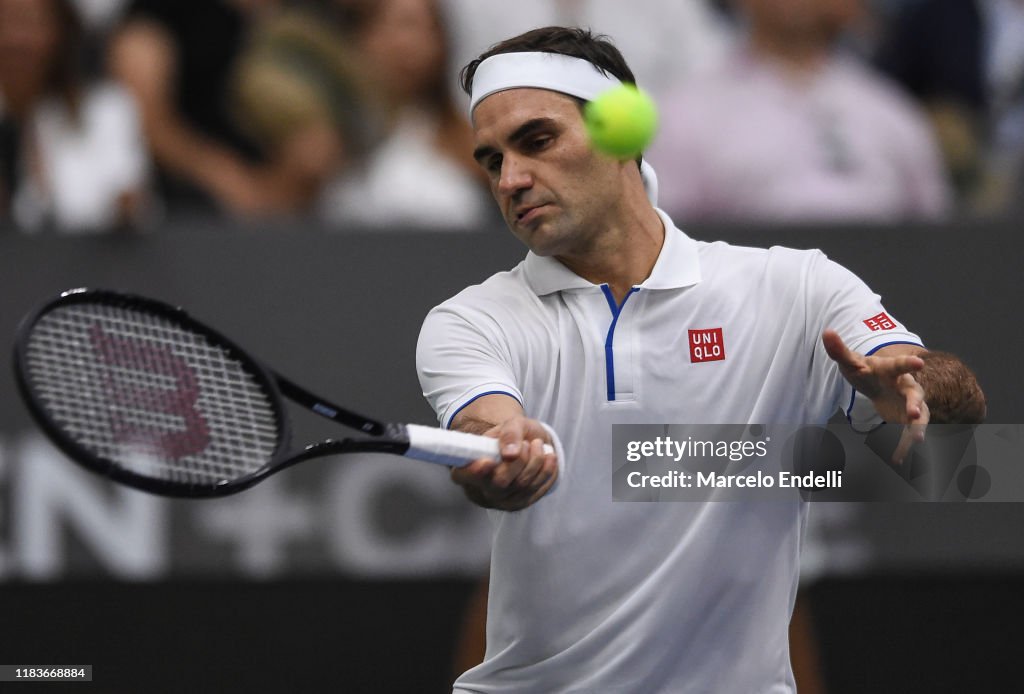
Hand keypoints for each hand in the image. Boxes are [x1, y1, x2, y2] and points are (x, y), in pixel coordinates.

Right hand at [450, 416, 557, 510]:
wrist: (530, 445)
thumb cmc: (515, 435)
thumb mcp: (512, 424)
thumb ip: (509, 433)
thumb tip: (510, 453)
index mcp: (469, 467)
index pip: (462, 475)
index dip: (473, 472)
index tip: (487, 461)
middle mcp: (481, 488)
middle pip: (500, 482)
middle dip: (520, 460)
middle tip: (527, 443)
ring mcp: (501, 500)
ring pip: (522, 485)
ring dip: (536, 461)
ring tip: (537, 445)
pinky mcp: (520, 503)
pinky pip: (537, 490)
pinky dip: (546, 470)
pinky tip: (548, 457)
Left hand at [822, 329, 928, 462]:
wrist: (878, 384)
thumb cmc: (865, 370)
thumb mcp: (850, 361)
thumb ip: (839, 349)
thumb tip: (826, 332)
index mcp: (892, 370)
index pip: (900, 365)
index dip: (908, 364)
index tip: (919, 363)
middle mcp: (906, 387)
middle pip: (915, 394)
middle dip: (916, 404)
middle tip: (915, 413)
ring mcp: (910, 404)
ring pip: (919, 418)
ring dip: (917, 429)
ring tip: (916, 442)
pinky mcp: (908, 420)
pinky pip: (908, 434)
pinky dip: (904, 447)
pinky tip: (898, 459)